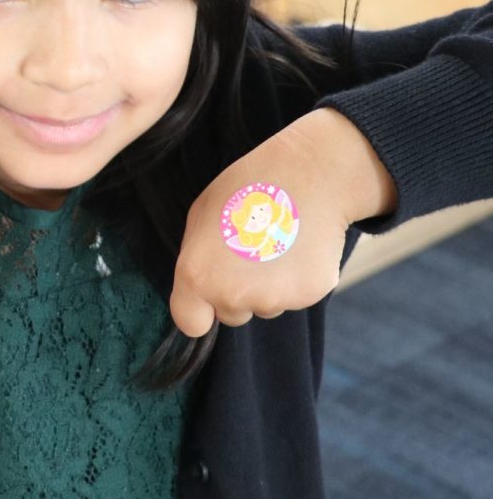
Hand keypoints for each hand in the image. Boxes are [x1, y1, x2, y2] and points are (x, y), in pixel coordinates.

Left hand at [170, 108, 396, 336]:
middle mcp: (232, 296)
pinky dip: (297, 279)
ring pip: (265, 305)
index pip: (190, 323)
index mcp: (198, 276)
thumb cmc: (249, 186)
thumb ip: (195, 258)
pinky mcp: (308, 296)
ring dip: (267, 285)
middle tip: (251, 248)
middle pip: (231, 314)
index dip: (199, 311)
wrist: (309, 175)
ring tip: (276, 241)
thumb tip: (200, 285)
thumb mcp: (201, 215)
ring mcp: (273, 299)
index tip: (208, 297)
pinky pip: (295, 296)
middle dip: (237, 292)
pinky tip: (299, 246)